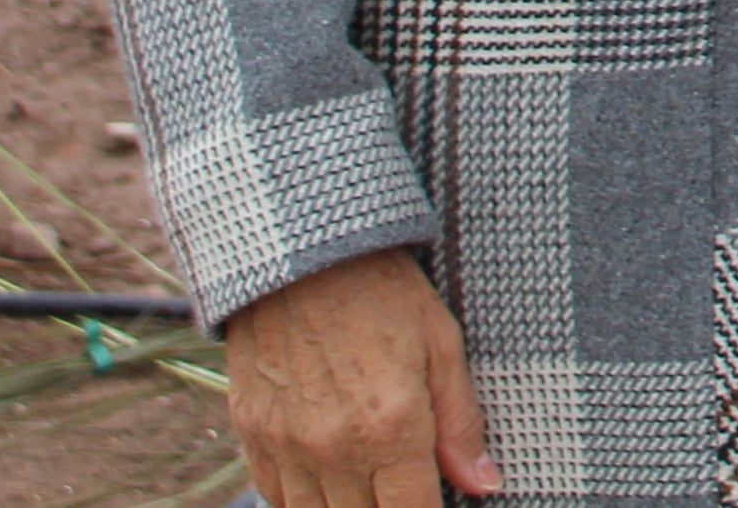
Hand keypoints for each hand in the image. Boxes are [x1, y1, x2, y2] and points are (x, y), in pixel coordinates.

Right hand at [224, 248, 498, 507]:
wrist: (299, 254)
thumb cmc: (382, 291)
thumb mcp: (440, 343)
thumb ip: (461, 423)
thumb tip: (485, 485)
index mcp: (389, 427)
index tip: (437, 503)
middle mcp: (332, 448)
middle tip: (405, 488)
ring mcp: (285, 445)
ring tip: (370, 484)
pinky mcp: (252, 435)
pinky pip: (274, 494)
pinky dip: (302, 497)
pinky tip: (329, 477)